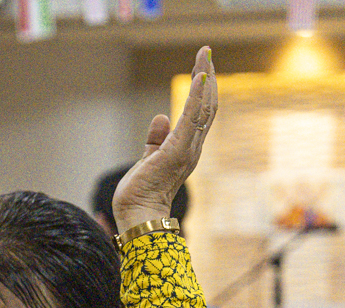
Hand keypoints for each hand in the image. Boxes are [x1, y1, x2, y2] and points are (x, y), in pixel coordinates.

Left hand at [112, 46, 218, 233]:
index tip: (202, 68)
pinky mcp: (177, 151)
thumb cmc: (140, 194)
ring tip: (204, 56)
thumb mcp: (148, 160)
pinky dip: (197, 97)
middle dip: (207, 78)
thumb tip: (161, 117)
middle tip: (205, 53)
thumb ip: (156, 140)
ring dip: (204, 80)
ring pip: (203, 108)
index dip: (202, 90)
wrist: (138, 216)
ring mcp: (187, 149)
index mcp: (186, 149)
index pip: (199, 114)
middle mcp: (192, 148)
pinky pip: (191, 119)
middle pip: (206, 107)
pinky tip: (200, 78)